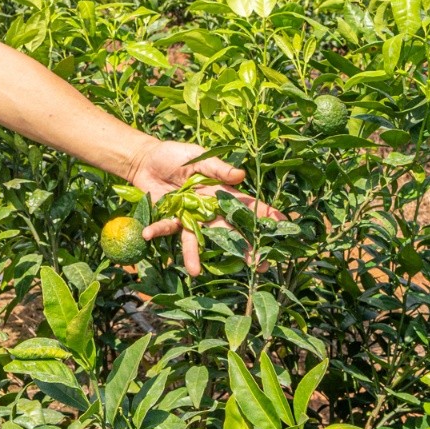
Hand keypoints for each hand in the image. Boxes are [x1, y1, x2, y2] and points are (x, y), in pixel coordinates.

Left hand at [129, 139, 280, 275]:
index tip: (283, 225)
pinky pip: (164, 226)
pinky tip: (148, 235)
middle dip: (244, 247)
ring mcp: (188, 216)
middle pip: (228, 230)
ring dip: (194, 255)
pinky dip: (157, 230)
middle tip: (259, 265)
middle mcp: (207, 209)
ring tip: (196, 272)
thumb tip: (241, 175)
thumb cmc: (176, 156)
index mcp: (220, 192)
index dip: (264, 214)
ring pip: (195, 238)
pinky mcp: (168, 217)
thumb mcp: (198, 157)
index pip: (246, 205)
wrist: (146, 159)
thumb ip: (218, 168)